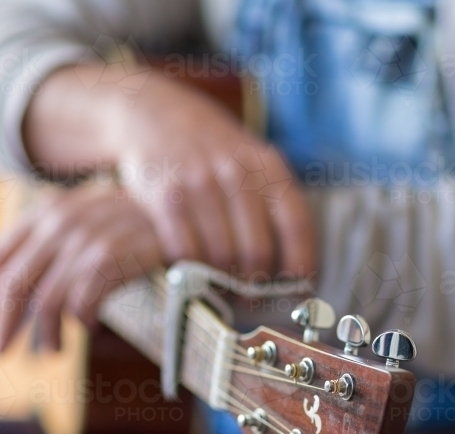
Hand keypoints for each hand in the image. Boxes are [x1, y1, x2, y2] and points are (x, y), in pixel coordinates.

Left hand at [0, 184, 161, 353]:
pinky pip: (82, 303)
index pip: (0, 255)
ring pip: (48, 301)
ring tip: (54, 349)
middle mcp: (59, 222)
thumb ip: (55, 244)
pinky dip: (82, 321)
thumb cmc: (134, 224)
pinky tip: (90, 326)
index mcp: (47, 210)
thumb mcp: (88, 220)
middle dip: (5, 323)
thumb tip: (20, 294)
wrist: (184, 211)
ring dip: (47, 332)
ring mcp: (86, 239)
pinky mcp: (111, 258)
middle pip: (15, 284)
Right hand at [23, 65, 317, 279]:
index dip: (300, 265)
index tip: (298, 289)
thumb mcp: (251, 161)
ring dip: (221, 284)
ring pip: (221, 257)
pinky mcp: (165, 195)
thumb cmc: (210, 151)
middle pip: (258, 251)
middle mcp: (238, 173)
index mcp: (269, 166)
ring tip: (220, 291)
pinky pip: (185, 251)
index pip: (297, 226)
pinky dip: (190, 272)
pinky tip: (191, 275)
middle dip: (255, 286)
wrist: (154, 111)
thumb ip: (273, 202)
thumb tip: (297, 266)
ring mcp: (200, 183)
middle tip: (249, 301)